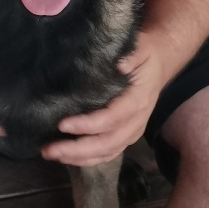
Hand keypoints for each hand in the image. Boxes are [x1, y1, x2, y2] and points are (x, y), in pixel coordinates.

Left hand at [42, 30, 171, 166]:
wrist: (159, 66)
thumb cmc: (145, 55)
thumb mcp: (142, 47)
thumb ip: (132, 55)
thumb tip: (120, 64)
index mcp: (138, 101)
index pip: (111, 118)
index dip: (87, 125)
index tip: (62, 124)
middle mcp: (136, 121)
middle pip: (107, 143)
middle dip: (77, 149)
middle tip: (49, 149)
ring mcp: (132, 132)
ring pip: (107, 153)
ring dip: (78, 158)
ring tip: (52, 154)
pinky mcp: (126, 137)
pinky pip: (108, 154)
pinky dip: (87, 160)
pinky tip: (67, 158)